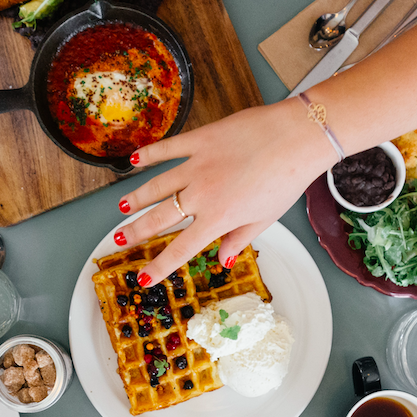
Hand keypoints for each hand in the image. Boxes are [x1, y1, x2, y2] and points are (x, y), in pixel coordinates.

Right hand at [113, 98, 335, 284]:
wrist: (297, 138)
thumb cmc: (287, 179)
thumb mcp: (266, 219)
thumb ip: (240, 239)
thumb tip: (223, 260)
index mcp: (218, 218)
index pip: (180, 249)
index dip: (159, 266)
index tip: (143, 278)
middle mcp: (201, 195)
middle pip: (159, 218)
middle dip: (136, 231)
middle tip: (119, 239)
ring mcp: (197, 165)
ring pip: (156, 185)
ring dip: (136, 198)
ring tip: (121, 207)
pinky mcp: (201, 140)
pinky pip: (168, 149)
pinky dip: (149, 155)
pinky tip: (134, 161)